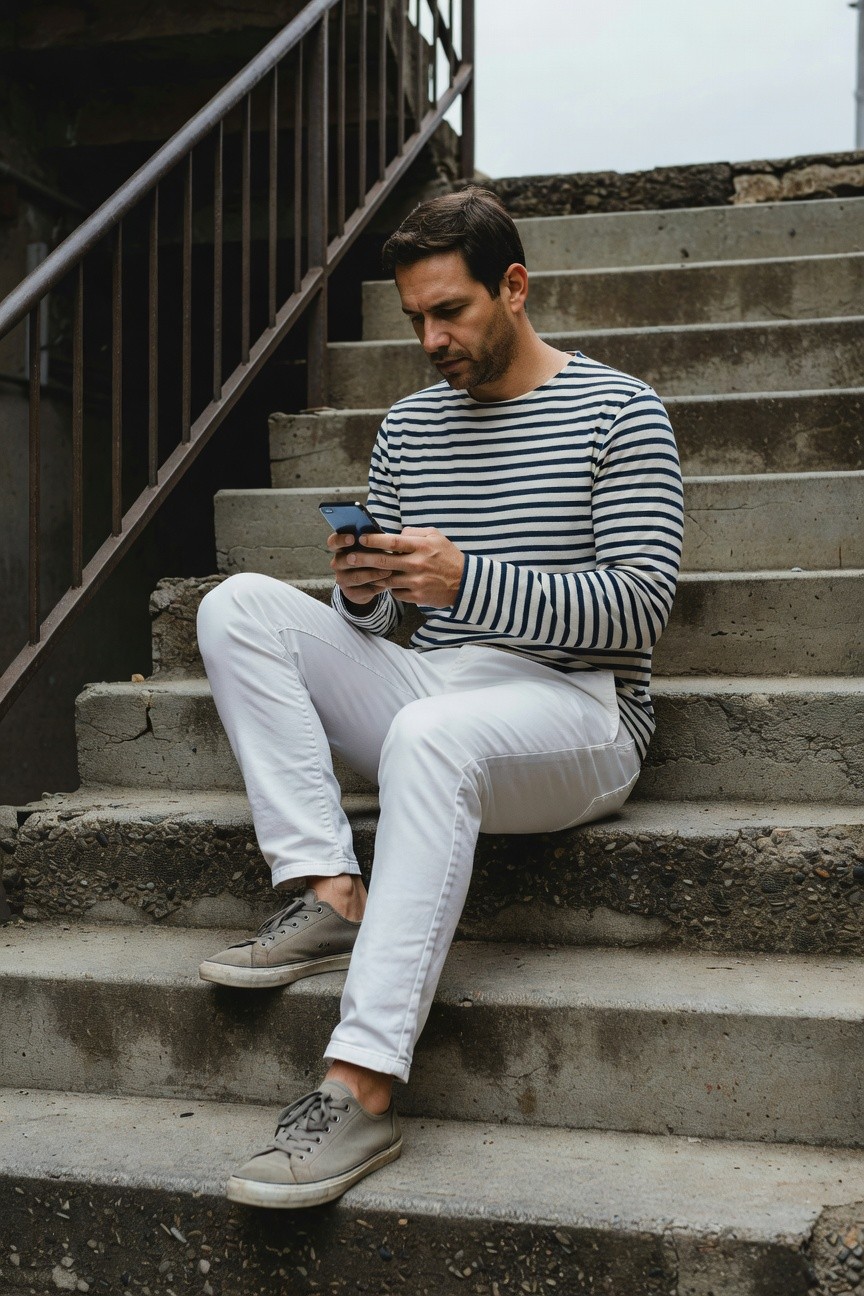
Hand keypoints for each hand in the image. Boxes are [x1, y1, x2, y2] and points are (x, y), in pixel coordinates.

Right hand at [327, 531, 383, 605]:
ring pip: (356, 577)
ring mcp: (342, 579)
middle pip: (343, 561)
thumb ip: (371, 541)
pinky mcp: (350, 593)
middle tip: (376, 557)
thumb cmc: (370, 557)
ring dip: (373, 574)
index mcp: (340, 549)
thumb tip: (382, 534)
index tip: (352, 538)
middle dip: (361, 559)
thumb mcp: (369, 548)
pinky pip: (363, 590)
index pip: (333, 542)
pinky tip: (386, 584)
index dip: (340, 540)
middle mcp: (337, 564)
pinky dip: (376, 587)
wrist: (367, 583)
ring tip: (388, 571)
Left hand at [329, 526, 464, 607]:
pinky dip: (389, 587)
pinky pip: (396, 592)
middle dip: (363, 559)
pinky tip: (384, 583)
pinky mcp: (416, 596)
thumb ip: (415, 532)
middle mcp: (417, 563)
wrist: (465, 583)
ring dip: (372, 576)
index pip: (393, 542)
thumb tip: (395, 533)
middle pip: (384, 561)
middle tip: (349, 557)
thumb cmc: (448, 556)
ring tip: (359, 572)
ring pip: (386, 579)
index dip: (374, 540)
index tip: (361, 538)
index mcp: (421, 546)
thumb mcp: (436, 537)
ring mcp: (416, 581)